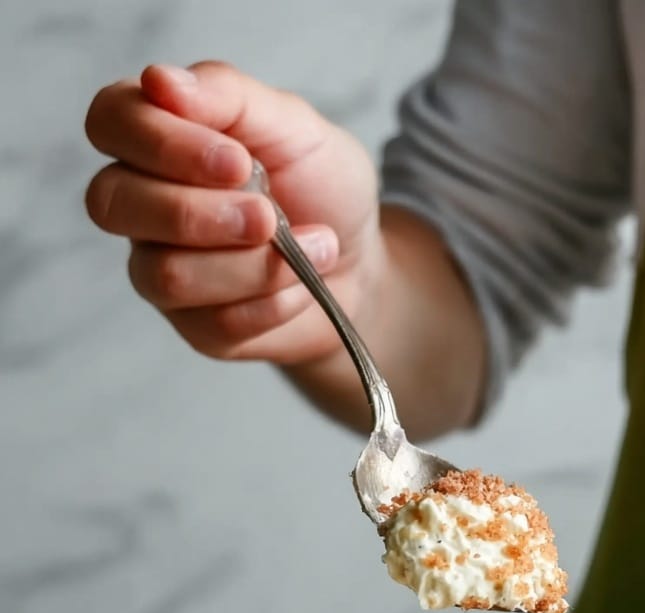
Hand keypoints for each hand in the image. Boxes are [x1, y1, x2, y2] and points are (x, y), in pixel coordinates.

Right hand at [84, 62, 380, 363]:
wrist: (361, 263)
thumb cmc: (322, 188)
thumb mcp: (293, 126)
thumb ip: (229, 96)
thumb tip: (160, 81)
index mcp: (157, 138)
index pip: (111, 123)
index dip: (164, 144)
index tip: (238, 162)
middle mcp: (142, 204)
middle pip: (113, 204)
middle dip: (201, 214)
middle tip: (270, 217)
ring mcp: (160, 269)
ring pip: (167, 275)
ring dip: (253, 266)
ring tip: (313, 246)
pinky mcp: (195, 327)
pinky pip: (215, 323)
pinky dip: (274, 302)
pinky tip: (302, 287)